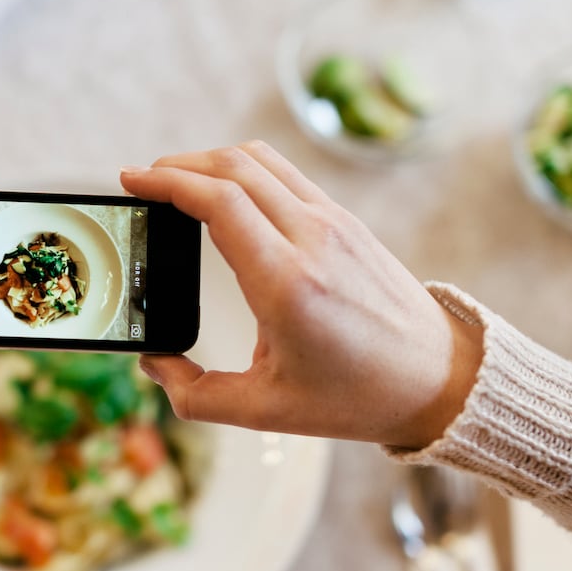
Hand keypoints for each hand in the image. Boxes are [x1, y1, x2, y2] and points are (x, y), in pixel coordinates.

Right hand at [120, 142, 481, 448]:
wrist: (440, 379)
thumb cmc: (356, 397)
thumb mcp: (265, 410)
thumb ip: (195, 395)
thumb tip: (154, 364)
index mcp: (287, 282)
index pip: (218, 201)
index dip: (166, 182)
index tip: (131, 181)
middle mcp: (312, 239)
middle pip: (232, 166)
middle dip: (177, 166)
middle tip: (142, 181)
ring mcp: (333, 222)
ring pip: (260, 160)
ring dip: (210, 161)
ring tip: (177, 182)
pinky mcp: (345, 220)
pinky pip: (285, 174)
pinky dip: (243, 170)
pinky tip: (225, 193)